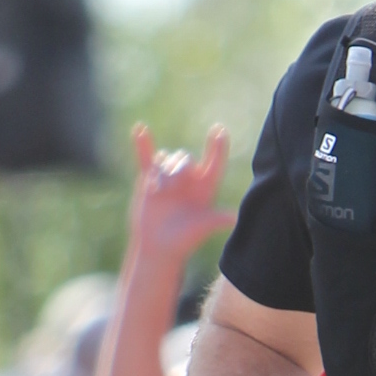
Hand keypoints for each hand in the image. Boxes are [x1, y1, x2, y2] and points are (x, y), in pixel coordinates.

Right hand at [126, 124, 236, 275]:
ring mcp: (168, 177)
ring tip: (158, 192)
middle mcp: (189, 179)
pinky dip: (142, 143)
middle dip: (177, 169)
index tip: (220, 130)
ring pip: (166, 159)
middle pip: (185, 159)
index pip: (214, 161)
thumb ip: (217, 219)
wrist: (159, 247)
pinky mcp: (149, 178)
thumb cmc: (184, 240)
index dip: (218, 146)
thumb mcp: (201, 228)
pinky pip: (146, 156)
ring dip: (162, 171)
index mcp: (205, 186)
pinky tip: (140, 129)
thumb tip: (235, 218)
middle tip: (171, 190)